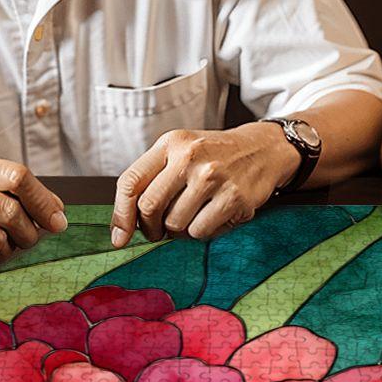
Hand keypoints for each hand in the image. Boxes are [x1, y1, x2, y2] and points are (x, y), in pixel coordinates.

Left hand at [111, 123, 300, 245]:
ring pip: (174, 224)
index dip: (120, 215)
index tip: (119, 238)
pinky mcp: (233, 197)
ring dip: (178, 230)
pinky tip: (211, 217)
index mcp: (172, 143)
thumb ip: (153, 178)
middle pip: (149, 207)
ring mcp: (213, 177)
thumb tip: (123, 225)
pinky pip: (200, 231)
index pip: (131, 181)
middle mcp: (190, 156)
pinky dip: (201, 232)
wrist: (263, 149)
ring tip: (192, 217)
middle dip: (149, 228)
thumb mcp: (181, 151)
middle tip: (157, 232)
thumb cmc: (215, 155)